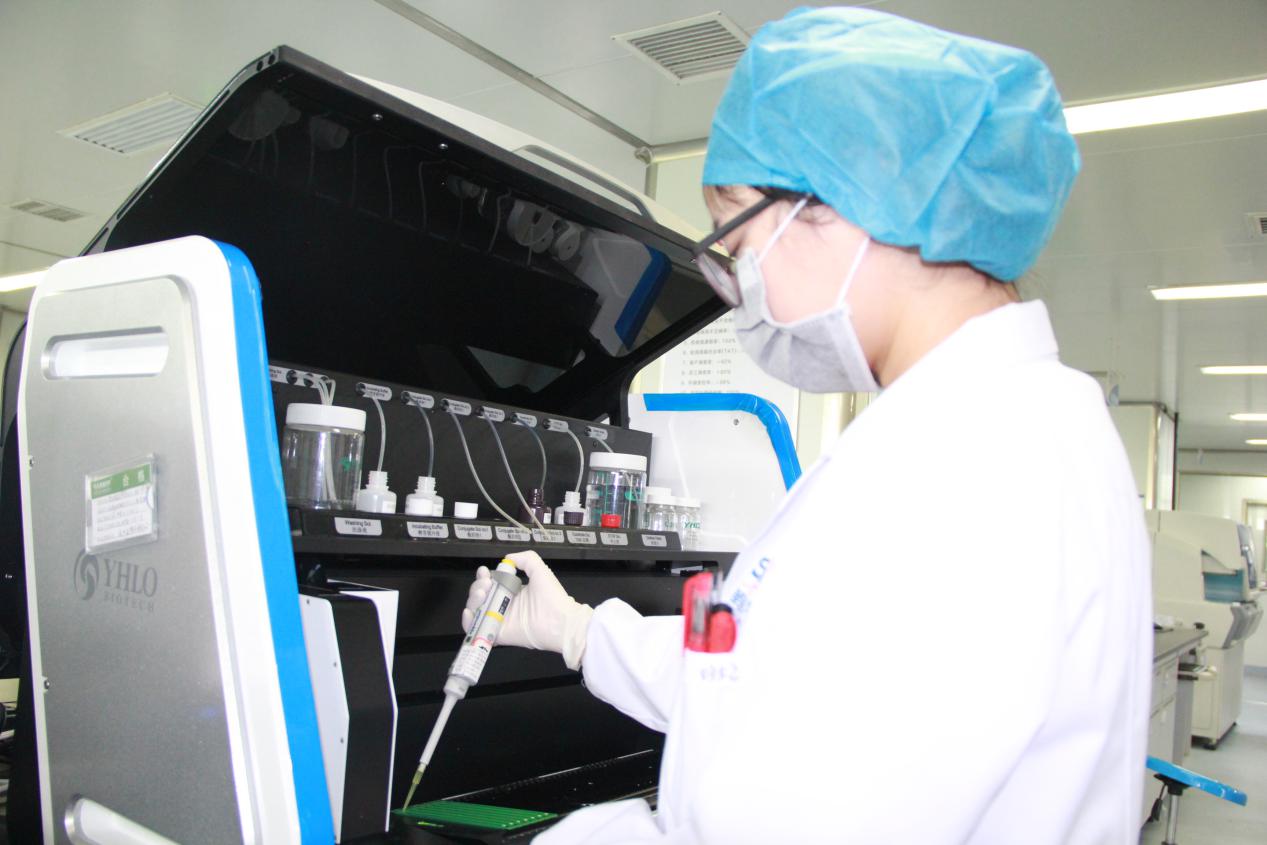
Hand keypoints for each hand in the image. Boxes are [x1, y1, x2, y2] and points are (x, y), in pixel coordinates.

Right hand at [460, 550, 593, 669]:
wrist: (561, 621)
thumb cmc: (552, 597)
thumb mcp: (540, 570)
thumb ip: (526, 559)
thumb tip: (508, 558)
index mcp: (512, 592)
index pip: (490, 584)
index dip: (483, 577)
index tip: (485, 571)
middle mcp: (503, 606)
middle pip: (480, 596)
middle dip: (477, 586)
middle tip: (485, 583)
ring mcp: (499, 620)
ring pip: (476, 611)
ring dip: (473, 600)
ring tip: (482, 593)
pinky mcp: (498, 634)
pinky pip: (477, 629)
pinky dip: (468, 622)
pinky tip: (470, 611)